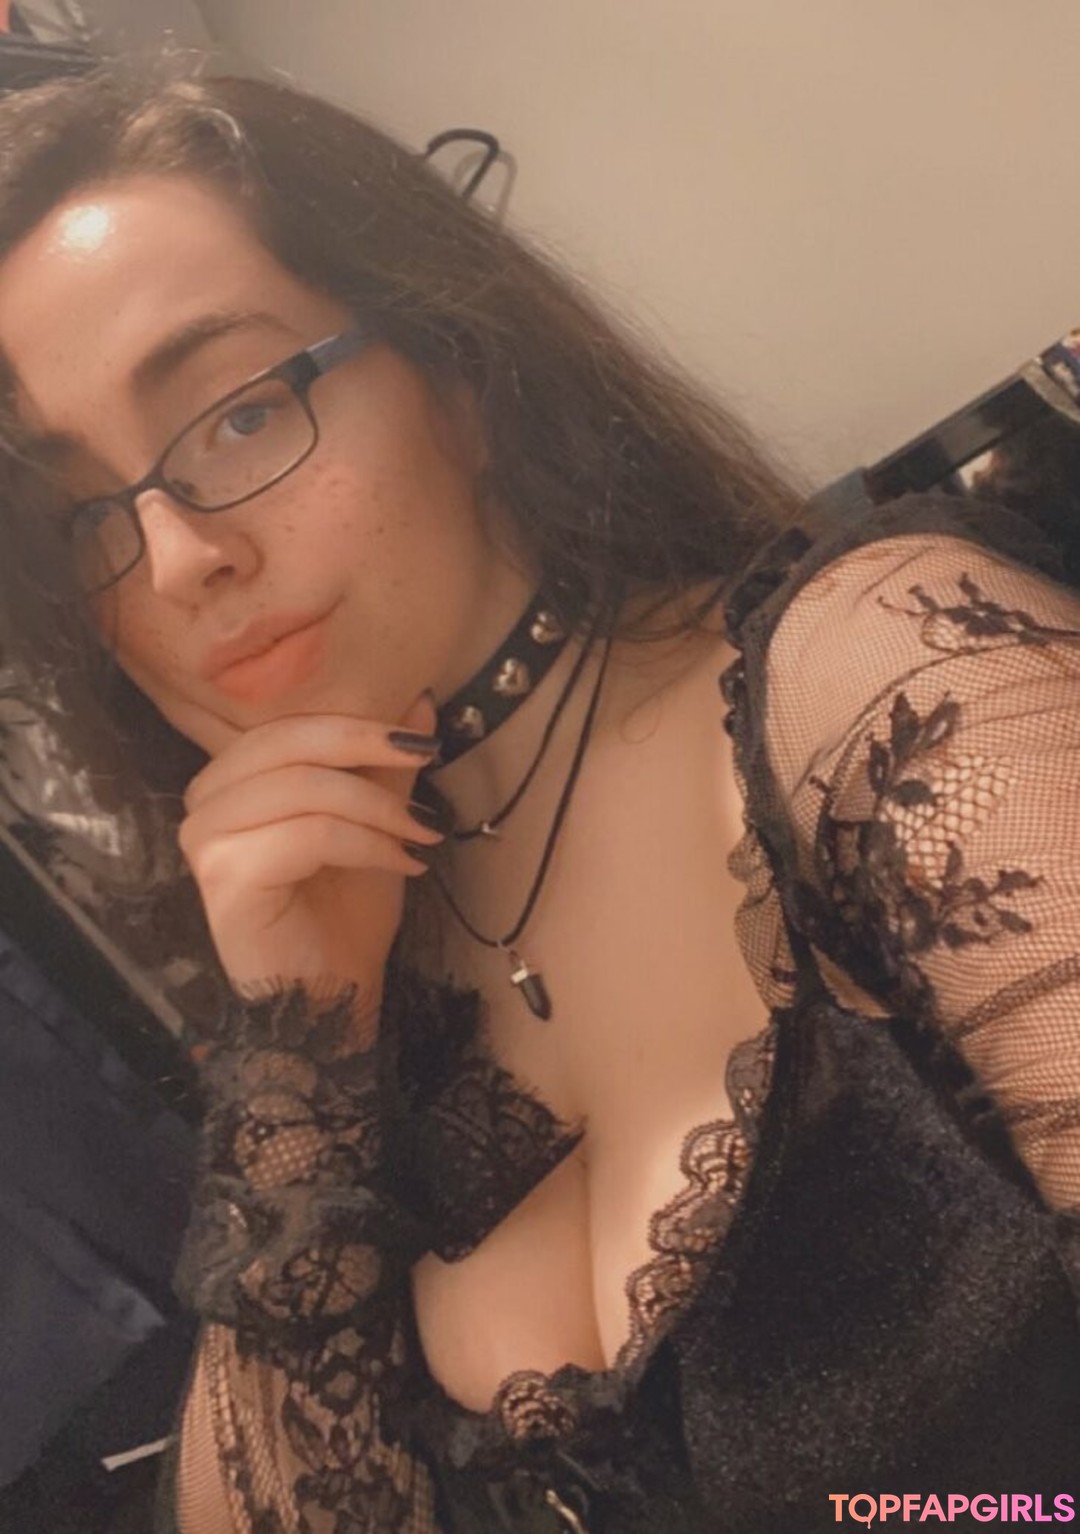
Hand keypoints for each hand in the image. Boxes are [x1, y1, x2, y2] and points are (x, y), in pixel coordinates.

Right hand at [162, 687, 442, 1028]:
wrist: (330, 1000)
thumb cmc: (343, 917)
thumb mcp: (373, 825)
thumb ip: (384, 767)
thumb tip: (417, 702)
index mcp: (231, 781)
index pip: (289, 726)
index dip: (357, 723)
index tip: (424, 739)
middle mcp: (205, 801)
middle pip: (289, 743)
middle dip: (367, 744)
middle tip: (426, 758)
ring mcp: (206, 839)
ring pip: (304, 788)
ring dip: (377, 806)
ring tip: (421, 834)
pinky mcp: (224, 876)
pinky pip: (310, 834)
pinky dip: (368, 844)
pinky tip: (403, 865)